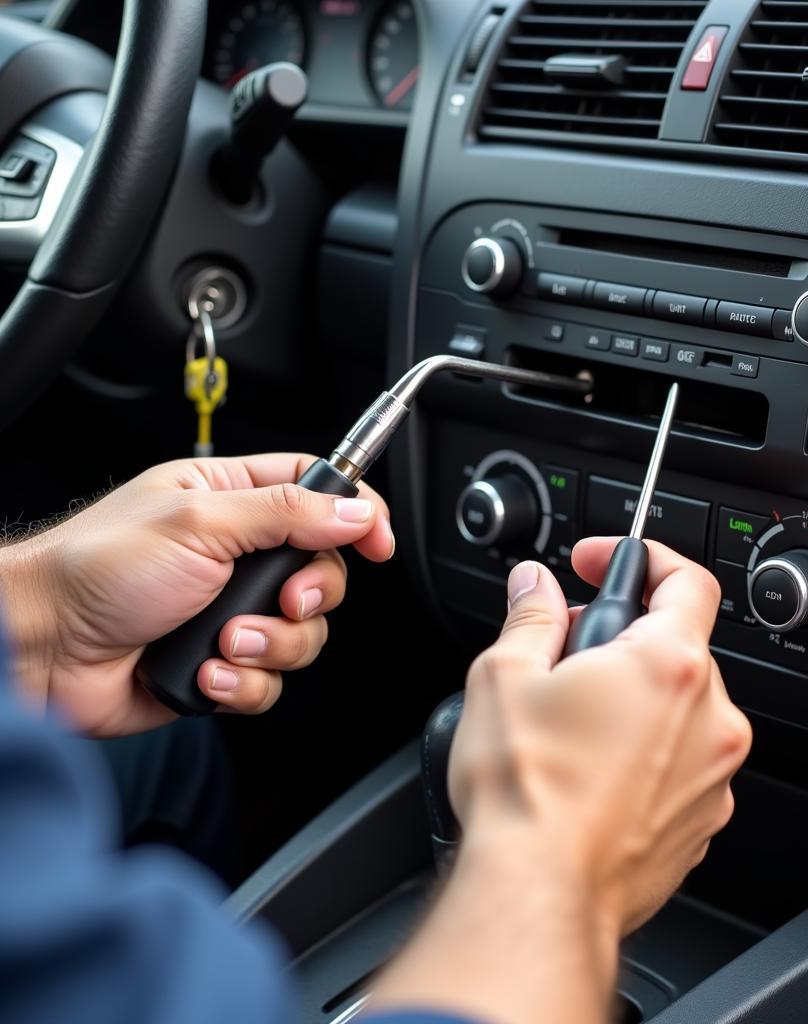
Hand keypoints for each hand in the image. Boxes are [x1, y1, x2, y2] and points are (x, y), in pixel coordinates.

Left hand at [0, 454, 392, 735]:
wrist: (42, 650)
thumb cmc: (96, 569)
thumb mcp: (199, 520)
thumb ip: (287, 512)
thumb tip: (354, 510)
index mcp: (233, 499)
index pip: (319, 491)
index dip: (357, 514)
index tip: (377, 542)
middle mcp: (239, 555)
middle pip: (323, 573)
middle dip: (310, 597)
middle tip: (281, 600)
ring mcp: (231, 612)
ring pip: (304, 634)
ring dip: (270, 645)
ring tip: (223, 640)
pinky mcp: (222, 663)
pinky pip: (270, 681)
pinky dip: (243, 683)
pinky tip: (206, 672)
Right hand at [373, 540, 749, 1023]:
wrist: (538, 895)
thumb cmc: (525, 791)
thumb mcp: (505, 676)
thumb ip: (531, 615)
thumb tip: (535, 585)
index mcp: (668, 664)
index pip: (687, 580)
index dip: (644, 559)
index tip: (604, 564)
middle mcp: (709, 717)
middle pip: (679, 646)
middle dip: (624, 638)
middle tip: (568, 653)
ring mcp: (713, 775)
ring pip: (680, 707)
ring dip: (636, 697)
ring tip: (573, 721)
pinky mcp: (703, 820)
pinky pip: (682, 762)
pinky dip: (647, 751)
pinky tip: (592, 770)